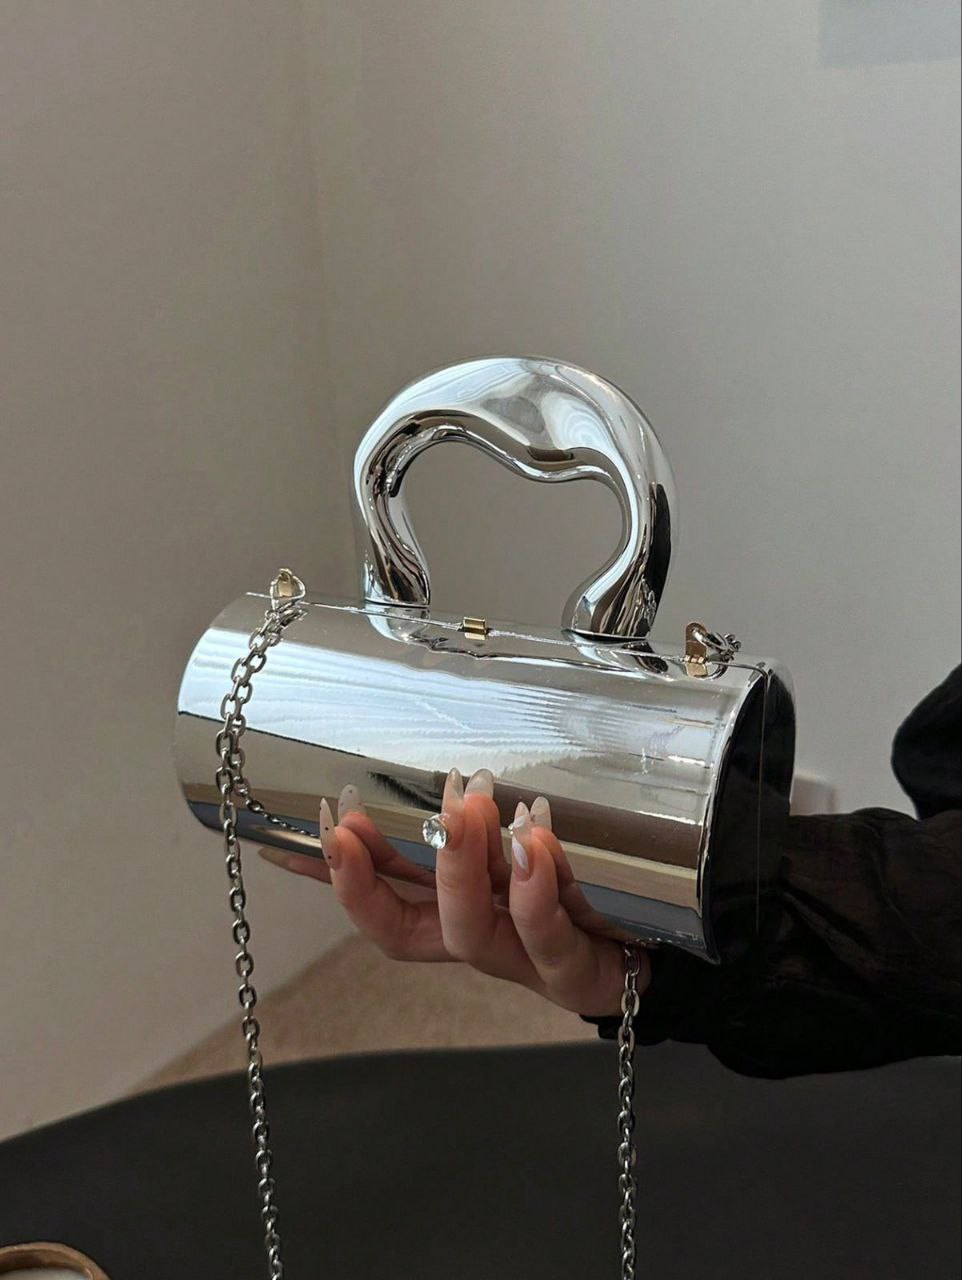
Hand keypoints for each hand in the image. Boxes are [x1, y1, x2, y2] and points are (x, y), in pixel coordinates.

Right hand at [258, 769, 649, 1017]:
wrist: (664, 939)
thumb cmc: (582, 884)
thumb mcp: (520, 845)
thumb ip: (471, 819)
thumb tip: (426, 769)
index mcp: (456, 914)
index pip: (380, 905)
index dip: (334, 879)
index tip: (299, 833)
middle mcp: (480, 940)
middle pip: (407, 932)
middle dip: (369, 878)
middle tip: (353, 816)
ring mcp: (523, 959)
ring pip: (471, 933)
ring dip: (459, 866)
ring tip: (466, 805)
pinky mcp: (576, 969)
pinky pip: (549, 937)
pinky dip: (535, 888)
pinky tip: (533, 838)